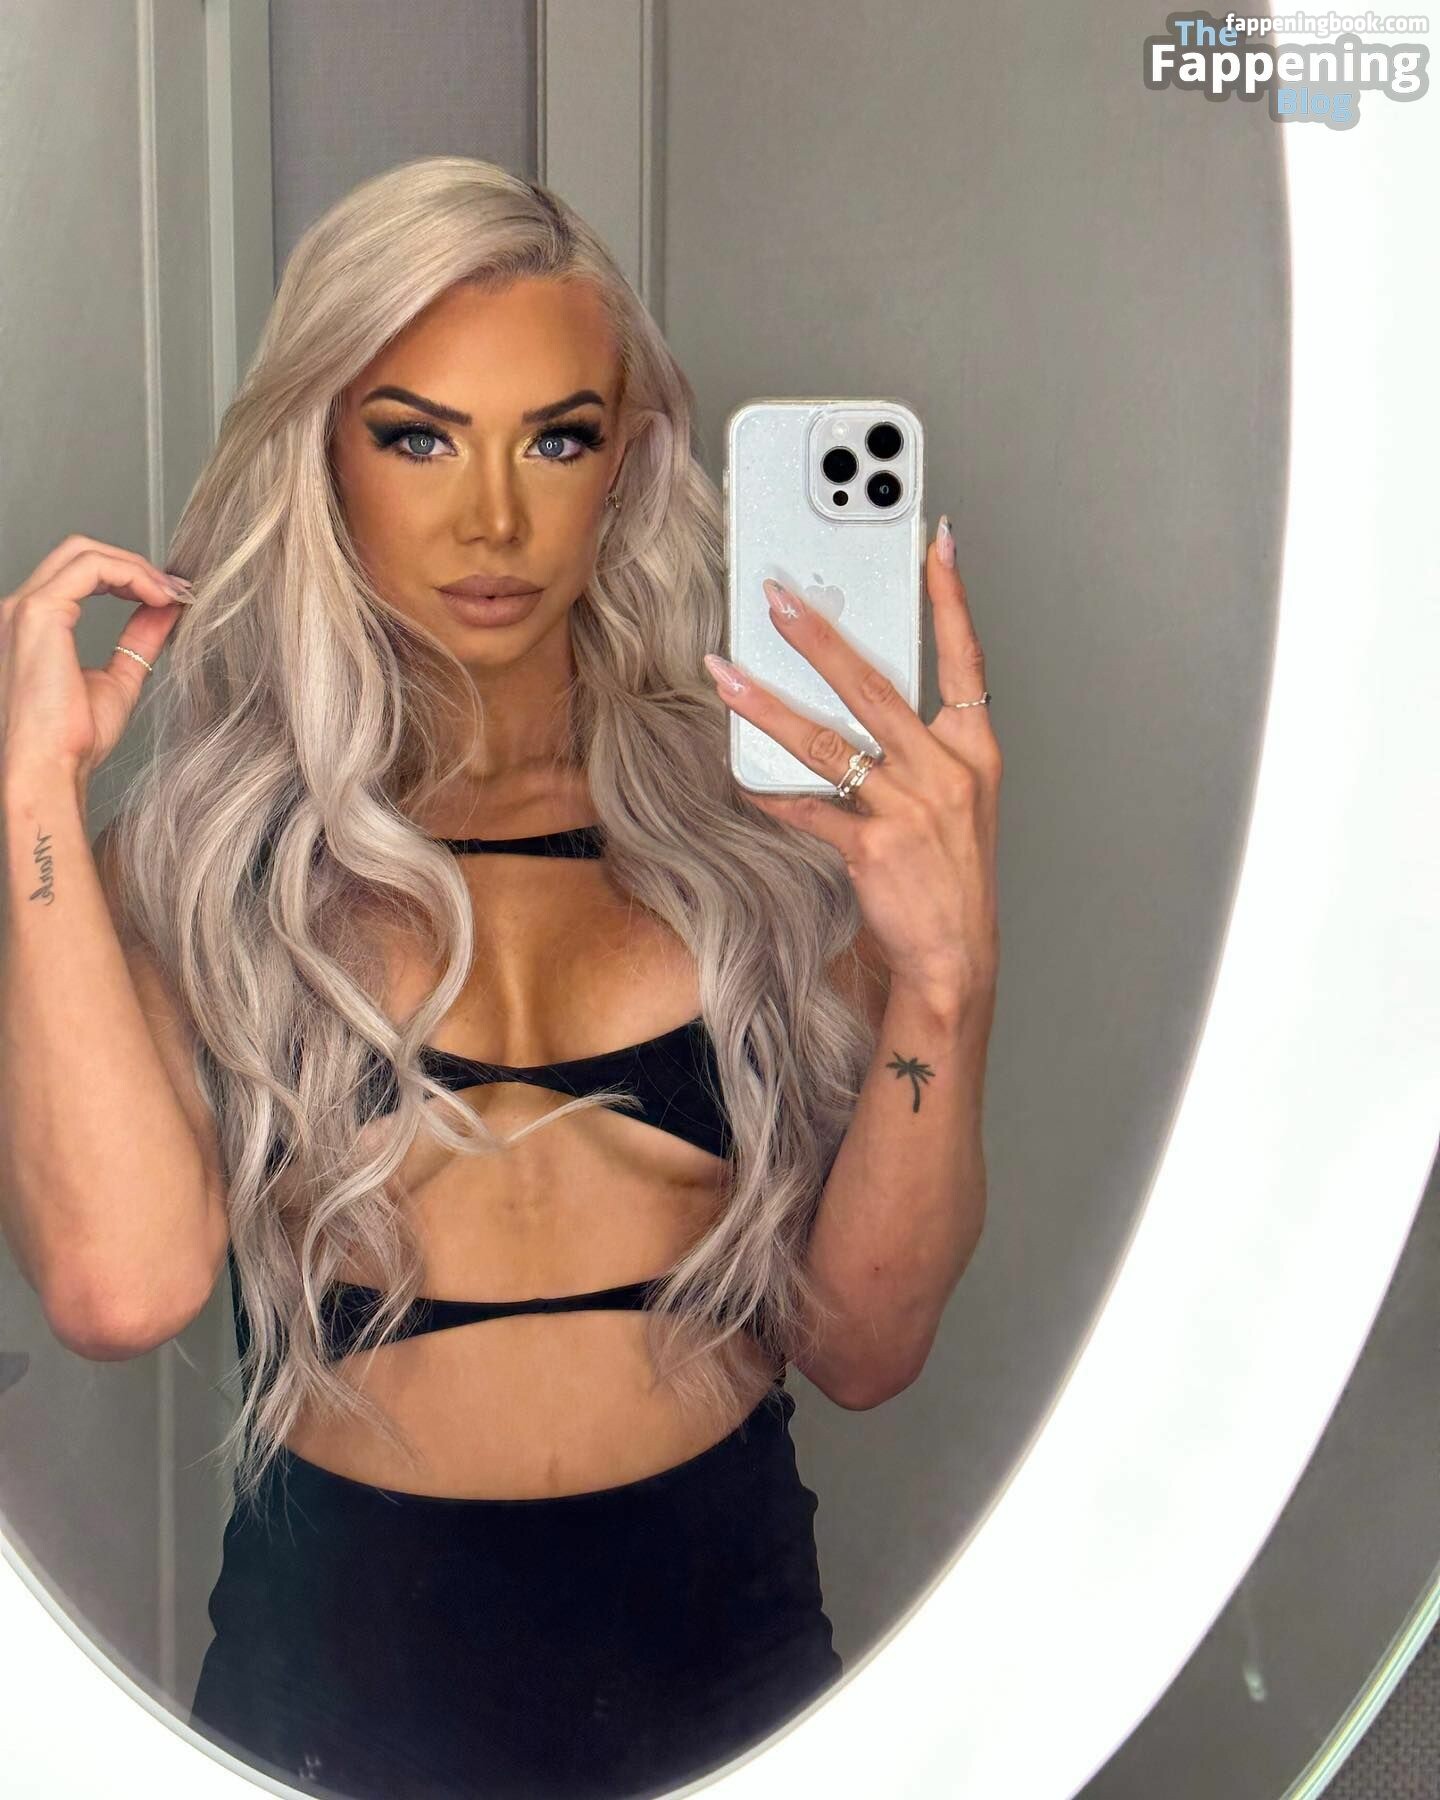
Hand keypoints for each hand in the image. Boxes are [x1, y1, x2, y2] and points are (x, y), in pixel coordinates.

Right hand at [0, 536, 192, 791]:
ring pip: (84, 552)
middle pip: (78, 552)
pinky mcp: (38, 613)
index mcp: (33, 625)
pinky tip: (159, 597)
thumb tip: (166, 613)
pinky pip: (90, 568)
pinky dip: (132, 574)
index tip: (169, 595)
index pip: (78, 573)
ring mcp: (24, 608)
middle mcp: (19, 610)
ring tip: (172, 594)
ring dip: (136, 566)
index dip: (127, 575)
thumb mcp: (118, 679)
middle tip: (176, 590)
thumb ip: (138, 641)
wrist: (50, 768)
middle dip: (133, 563)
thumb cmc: (72, 740)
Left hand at [702, 518, 1000, 1004]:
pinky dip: (772, 795)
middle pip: (874, 687)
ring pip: (827, 742)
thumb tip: (858, 699)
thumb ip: (920, 747)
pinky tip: (743, 779)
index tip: (936, 544)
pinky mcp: (872, 848)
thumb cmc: (950, 873)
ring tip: (726, 677)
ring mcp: (909, 809)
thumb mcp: (957, 800)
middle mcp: (945, 772)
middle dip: (818, 639)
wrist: (955, 954)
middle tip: (777, 601)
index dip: (951, 599)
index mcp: (973, 751)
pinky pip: (808, 809)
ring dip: (768, 707)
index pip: (965, 659)